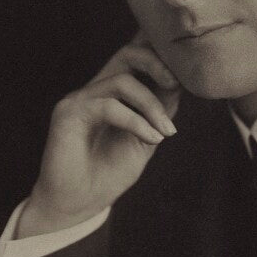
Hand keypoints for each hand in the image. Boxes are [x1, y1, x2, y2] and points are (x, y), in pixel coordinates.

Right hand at [17, 33, 180, 237]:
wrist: (78, 205)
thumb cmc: (109, 172)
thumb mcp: (146, 138)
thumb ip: (160, 111)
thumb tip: (182, 83)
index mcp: (114, 92)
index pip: (137, 57)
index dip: (161, 51)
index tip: (189, 66)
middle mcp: (96, 89)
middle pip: (128, 54)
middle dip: (157, 63)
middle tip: (176, 84)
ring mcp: (80, 99)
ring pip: (122, 80)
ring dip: (151, 105)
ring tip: (166, 131)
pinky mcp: (68, 114)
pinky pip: (109, 106)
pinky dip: (136, 121)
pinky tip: (152, 139)